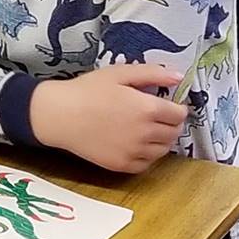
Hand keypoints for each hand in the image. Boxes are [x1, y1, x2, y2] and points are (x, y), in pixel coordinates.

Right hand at [29, 65, 187, 173]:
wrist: (59, 115)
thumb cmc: (87, 90)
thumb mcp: (119, 73)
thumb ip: (152, 73)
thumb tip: (179, 77)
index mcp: (148, 108)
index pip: (179, 114)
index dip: (175, 108)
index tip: (166, 104)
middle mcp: (145, 133)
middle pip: (174, 133)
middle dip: (170, 123)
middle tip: (155, 116)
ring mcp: (134, 152)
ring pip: (163, 150)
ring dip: (160, 140)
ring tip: (145, 129)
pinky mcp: (122, 165)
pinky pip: (146, 164)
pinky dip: (146, 155)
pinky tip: (134, 144)